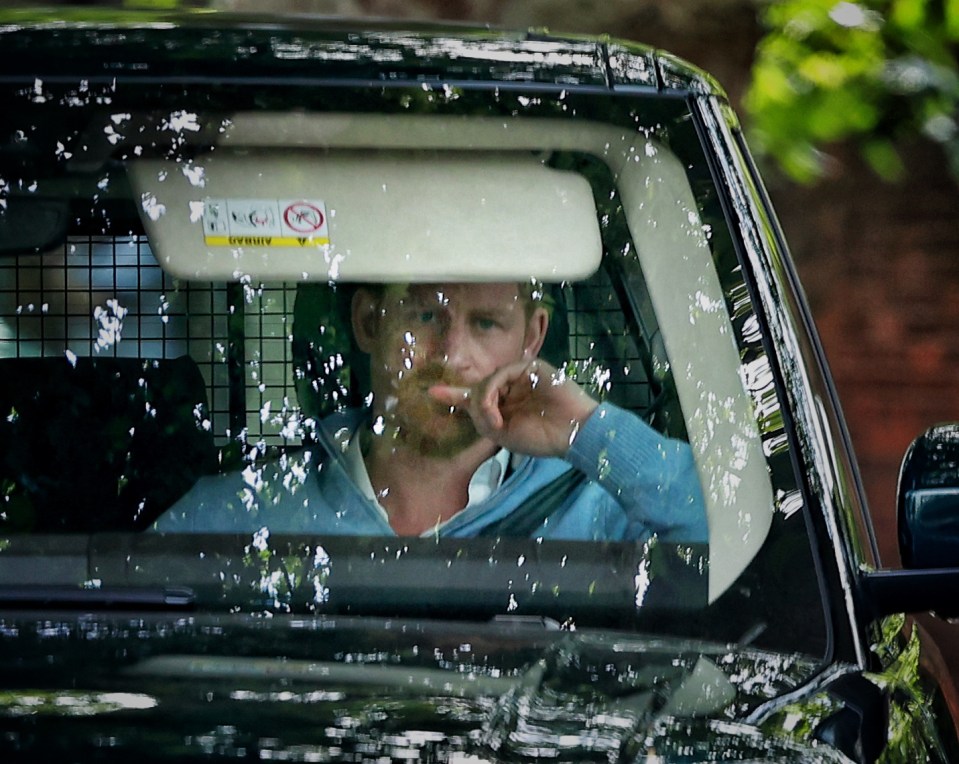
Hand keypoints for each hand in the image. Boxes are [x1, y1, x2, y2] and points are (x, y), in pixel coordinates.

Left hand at [428, 358, 598, 457]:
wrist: (572, 433)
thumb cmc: (540, 438)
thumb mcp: (502, 434)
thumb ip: (482, 417)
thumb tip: (467, 401)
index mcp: (505, 406)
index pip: (476, 397)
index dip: (454, 395)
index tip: (431, 393)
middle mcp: (510, 389)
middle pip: (478, 389)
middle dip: (476, 406)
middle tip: (489, 422)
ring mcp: (520, 377)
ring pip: (487, 382)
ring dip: (484, 403)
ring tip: (496, 422)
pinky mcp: (529, 367)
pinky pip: (501, 374)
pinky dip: (493, 392)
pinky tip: (498, 411)